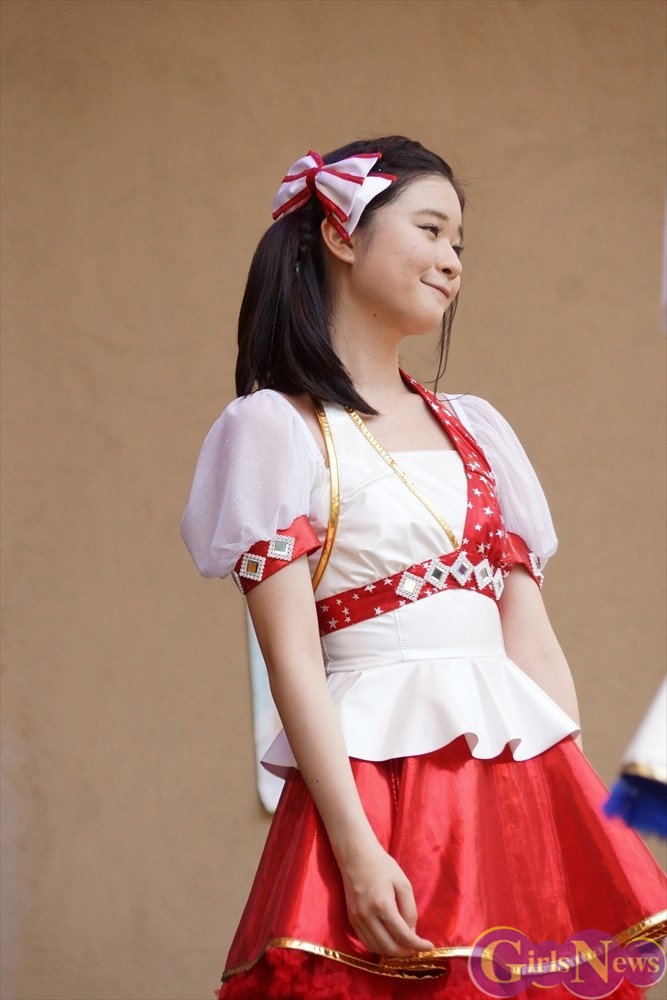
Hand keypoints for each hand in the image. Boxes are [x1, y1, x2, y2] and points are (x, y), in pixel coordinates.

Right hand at [339, 840, 433, 957]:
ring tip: (404, 946)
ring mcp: (357, 920)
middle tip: (417, 948)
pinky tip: (389, 941)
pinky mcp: (352, 920)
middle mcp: (367, 916)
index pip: (403, 936)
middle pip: (389, 948)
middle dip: (406, 952)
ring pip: (376, 948)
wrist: (356, 856)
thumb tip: (411, 933)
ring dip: (392, 952)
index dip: (418, 945)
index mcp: (383, 905)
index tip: (429, 947)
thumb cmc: (382, 866)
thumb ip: (410, 910)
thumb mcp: (403, 884)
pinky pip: (366, 942)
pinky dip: (380, 947)